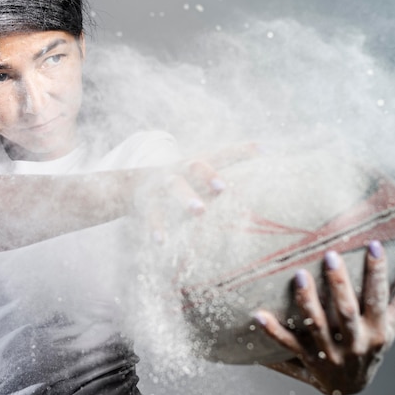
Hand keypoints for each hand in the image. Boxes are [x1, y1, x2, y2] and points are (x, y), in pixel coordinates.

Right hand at [134, 143, 259, 242]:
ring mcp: (161, 185)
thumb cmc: (178, 179)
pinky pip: (152, 216)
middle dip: (208, 174)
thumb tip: (265, 152)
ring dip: (186, 198)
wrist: (129, 185)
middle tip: (224, 187)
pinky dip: (156, 228)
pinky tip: (161, 242)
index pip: (220, 154)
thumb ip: (227, 163)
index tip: (262, 153)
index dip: (240, 152)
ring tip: (200, 210)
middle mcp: (180, 170)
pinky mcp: (147, 204)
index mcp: (196, 163)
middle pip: (194, 166)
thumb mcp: (198, 169)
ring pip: (174, 188)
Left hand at [255, 242, 394, 394]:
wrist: (352, 388)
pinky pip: (288, 345)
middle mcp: (354, 343)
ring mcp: (329, 353)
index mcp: (376, 331)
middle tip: (330, 256)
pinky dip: (273, 331)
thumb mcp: (392, 324)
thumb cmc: (372, 346)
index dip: (378, 273)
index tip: (373, 245)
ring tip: (300, 276)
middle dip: (340, 284)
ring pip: (317, 326)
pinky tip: (259, 315)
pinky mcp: (307, 360)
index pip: (378, 298)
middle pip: (346, 312)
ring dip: (307, 301)